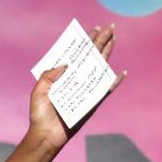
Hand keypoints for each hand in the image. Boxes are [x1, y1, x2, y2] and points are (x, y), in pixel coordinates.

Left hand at [28, 23, 125, 151]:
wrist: (46, 134)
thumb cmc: (40, 114)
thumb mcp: (39, 91)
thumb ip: (49, 76)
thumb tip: (66, 64)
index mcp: (62, 76)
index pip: (75, 55)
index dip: (84, 42)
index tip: (93, 29)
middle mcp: (75, 80)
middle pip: (90, 57)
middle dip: (100, 42)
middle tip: (111, 27)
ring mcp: (85, 90)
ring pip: (99, 68)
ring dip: (108, 53)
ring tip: (114, 39)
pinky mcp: (92, 102)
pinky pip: (105, 90)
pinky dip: (114, 82)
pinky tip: (122, 72)